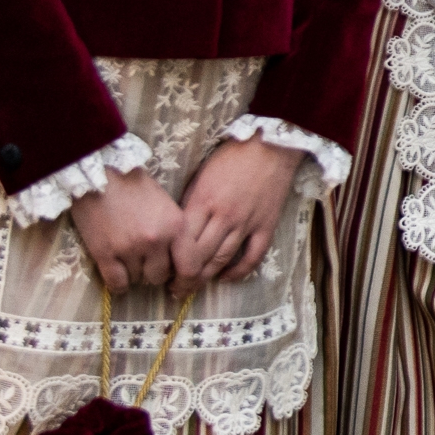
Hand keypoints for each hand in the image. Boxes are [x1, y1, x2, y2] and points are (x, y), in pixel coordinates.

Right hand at [70, 171, 185, 291]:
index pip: (190, 268)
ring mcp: (129, 248)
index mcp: (176, 225)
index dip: (187, 282)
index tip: (180, 286)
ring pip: (138, 279)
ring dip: (135, 272)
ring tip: (128, 255)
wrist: (100, 174)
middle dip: (155, 272)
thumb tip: (179, 264)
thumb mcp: (167, 206)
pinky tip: (118, 273)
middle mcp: (155, 240)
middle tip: (147, 261)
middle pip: (161, 276)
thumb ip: (176, 233)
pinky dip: (119, 284)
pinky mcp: (104, 253)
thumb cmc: (135, 187)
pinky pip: (117, 284)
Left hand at [173, 136, 301, 293]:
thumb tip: (179, 231)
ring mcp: (246, 223)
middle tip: (175, 289)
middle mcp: (223, 216)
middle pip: (199, 257)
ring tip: (194, 288)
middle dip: (184, 278)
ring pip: (222, 260)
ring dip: (206, 278)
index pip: (182, 243)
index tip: (163, 272)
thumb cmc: (232, 156)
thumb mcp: (200, 175)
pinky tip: (225, 277)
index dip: (171, 264)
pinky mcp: (265, 226)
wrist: (270, 144)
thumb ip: (190, 204)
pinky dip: (237, 272)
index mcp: (202, 201)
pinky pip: (252, 257)